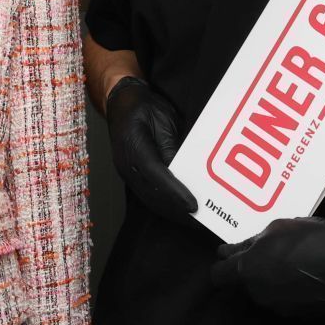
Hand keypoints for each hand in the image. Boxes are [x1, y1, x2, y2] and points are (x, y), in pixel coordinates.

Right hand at [104, 77, 197, 218]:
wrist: (121, 103)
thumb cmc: (142, 107)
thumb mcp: (163, 118)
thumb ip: (172, 144)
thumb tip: (186, 170)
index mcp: (132, 145)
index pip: (156, 174)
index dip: (175, 192)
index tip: (194, 205)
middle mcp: (126, 164)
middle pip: (153, 195)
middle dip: (178, 210)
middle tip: (203, 221)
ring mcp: (128, 173)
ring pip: (151, 201)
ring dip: (174, 213)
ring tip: (197, 221)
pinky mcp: (133, 178)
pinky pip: (150, 197)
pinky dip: (168, 206)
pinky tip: (183, 211)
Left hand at [209, 214, 324, 318]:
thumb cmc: (314, 238)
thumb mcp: (276, 229)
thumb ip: (252, 242)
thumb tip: (240, 249)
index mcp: (248, 271)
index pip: (218, 276)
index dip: (222, 267)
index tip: (227, 260)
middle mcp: (260, 294)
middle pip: (243, 285)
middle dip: (250, 272)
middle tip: (267, 256)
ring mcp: (281, 307)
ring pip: (266, 294)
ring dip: (271, 282)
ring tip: (291, 265)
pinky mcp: (300, 315)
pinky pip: (286, 302)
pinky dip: (290, 292)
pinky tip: (305, 278)